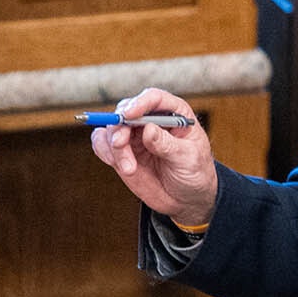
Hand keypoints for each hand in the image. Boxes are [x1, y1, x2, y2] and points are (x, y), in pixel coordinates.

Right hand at [89, 88, 217, 223]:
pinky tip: (117, 164)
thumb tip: (149, 129)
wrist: (186, 197)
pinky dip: (103, 150)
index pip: (154, 98)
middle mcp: (152, 119)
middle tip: (121, 145)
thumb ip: (167, 144)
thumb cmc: (195, 172)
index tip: (129, 115)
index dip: (140, 103)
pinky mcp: (122, 150)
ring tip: (129, 168)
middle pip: (127, 109)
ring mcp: (135, 134)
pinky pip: (102, 143)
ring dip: (114, 145)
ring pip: (113, 127)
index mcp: (175, 113)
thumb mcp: (188, 159)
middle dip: (120, 126)